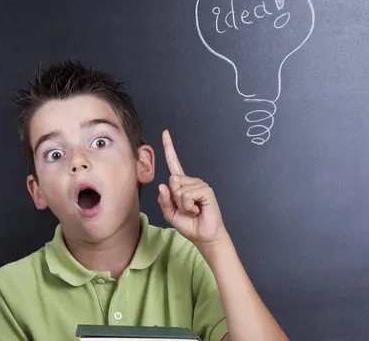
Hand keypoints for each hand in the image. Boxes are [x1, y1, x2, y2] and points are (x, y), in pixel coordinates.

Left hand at [157, 129, 226, 244]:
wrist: (203, 236)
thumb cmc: (189, 224)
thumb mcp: (170, 213)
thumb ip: (164, 200)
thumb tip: (162, 185)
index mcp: (181, 184)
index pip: (173, 163)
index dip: (169, 148)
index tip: (165, 133)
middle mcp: (190, 181)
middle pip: (171, 181)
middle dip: (173, 199)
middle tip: (185, 209)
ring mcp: (199, 184)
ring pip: (178, 189)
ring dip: (182, 205)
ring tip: (192, 210)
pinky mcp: (206, 190)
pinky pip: (187, 195)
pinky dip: (188, 206)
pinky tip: (197, 210)